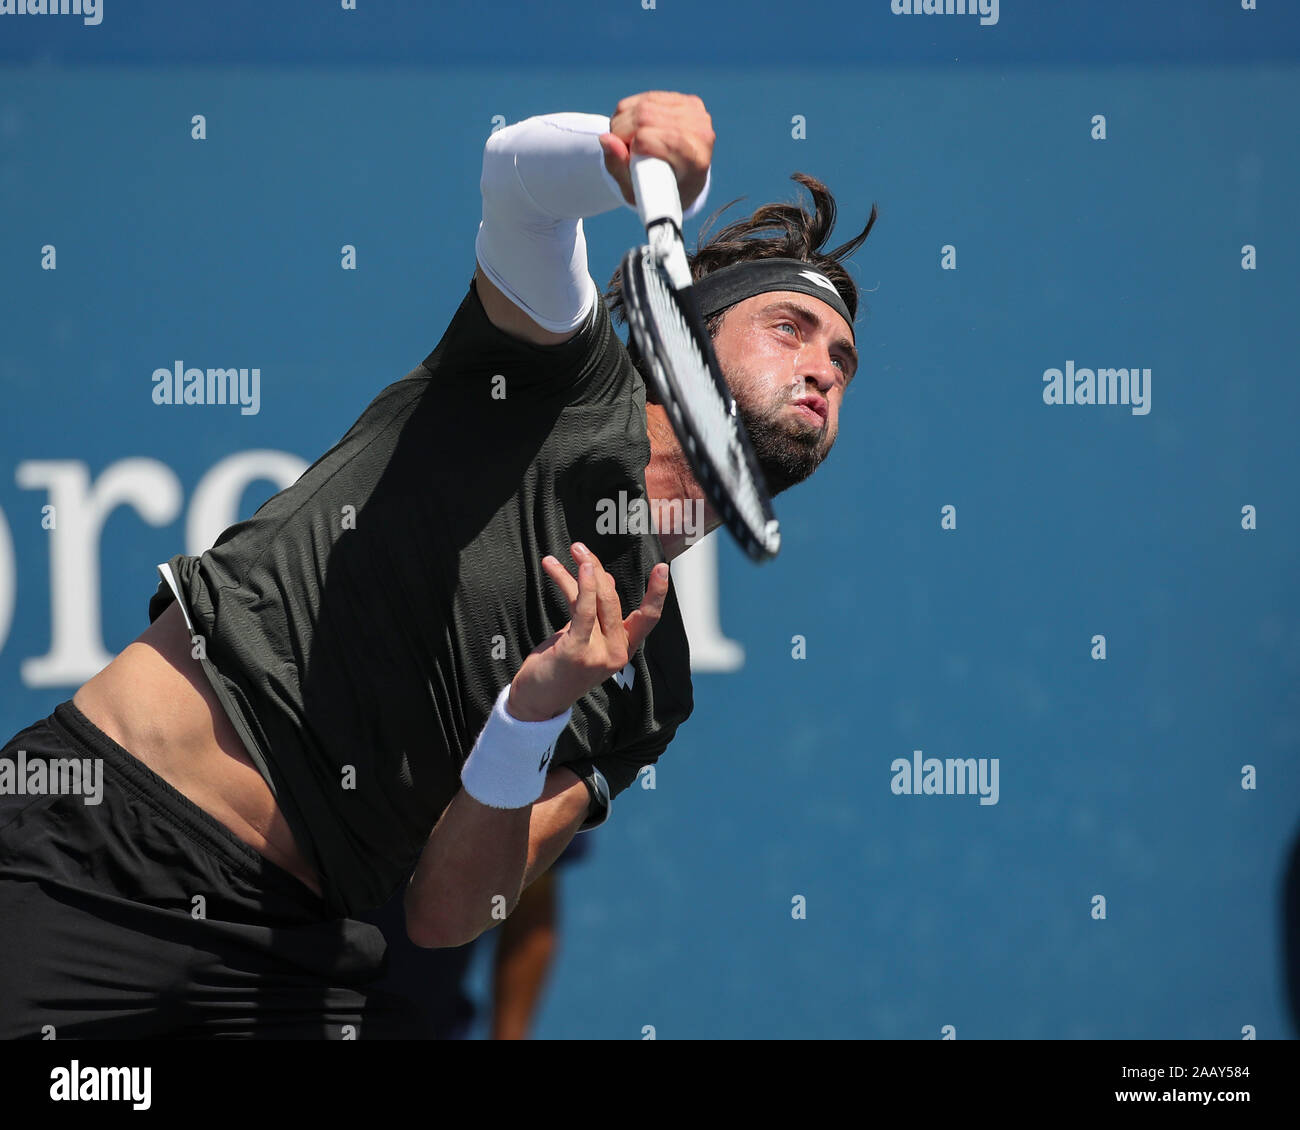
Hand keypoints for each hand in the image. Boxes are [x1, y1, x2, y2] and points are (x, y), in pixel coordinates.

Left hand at [506, 542, 669, 721]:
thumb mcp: (583, 636)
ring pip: (598, 601)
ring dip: (585, 570)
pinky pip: (584, 611)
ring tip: (573, 550)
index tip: (662, 567)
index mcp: (623, 649)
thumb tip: (603, 576)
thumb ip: (596, 611)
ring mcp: (599, 654)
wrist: (537, 701)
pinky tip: (579, 568)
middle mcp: (617, 653)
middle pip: (613, 599)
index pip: (648, 619)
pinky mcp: (578, 651)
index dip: (657, 593)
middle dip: (596, 568)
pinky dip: (583, 586)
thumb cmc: (559, 667)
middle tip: (579, 547)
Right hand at [598, 91, 713, 212]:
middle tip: (622, 148)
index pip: (651, 139)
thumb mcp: (635, 191)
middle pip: (645, 117)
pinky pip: (649, 97)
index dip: (631, 144)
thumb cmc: (659, 190)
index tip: (631, 156)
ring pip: (645, 104)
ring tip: (628, 140)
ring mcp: (697, 115)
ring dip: (624, 120)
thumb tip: (606, 139)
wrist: (685, 180)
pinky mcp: (690, 102)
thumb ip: (618, 166)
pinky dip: (633, 111)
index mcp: (695, 161)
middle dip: (622, 130)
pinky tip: (636, 127)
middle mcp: (701, 133)